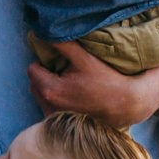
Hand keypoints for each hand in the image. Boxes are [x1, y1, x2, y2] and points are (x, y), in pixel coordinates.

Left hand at [28, 38, 158, 127]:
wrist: (126, 105)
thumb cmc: (106, 81)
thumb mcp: (84, 57)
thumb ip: (61, 42)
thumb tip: (44, 32)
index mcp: (50, 90)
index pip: (32, 69)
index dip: (44, 61)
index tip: (59, 60)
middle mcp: (48, 107)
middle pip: (35, 83)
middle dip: (45, 74)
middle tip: (64, 69)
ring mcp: (55, 119)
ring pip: (41, 96)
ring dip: (49, 87)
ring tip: (69, 82)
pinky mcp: (62, 126)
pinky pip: (49, 108)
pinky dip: (56, 100)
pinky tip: (73, 96)